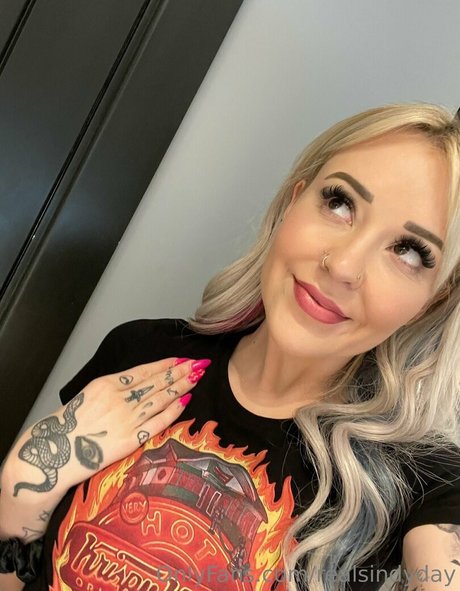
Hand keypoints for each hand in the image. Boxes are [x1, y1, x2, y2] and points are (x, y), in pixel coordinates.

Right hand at [12, 357, 209, 496]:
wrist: (53, 452)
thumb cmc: (69, 424)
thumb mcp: (89, 395)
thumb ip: (114, 388)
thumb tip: (139, 382)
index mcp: (107, 384)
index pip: (145, 370)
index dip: (167, 364)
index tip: (182, 358)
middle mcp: (119, 398)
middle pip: (157, 382)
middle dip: (181, 371)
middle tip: (199, 363)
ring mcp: (126, 418)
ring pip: (161, 398)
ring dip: (182, 386)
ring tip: (197, 377)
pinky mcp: (130, 439)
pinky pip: (157, 422)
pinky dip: (173, 410)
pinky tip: (186, 401)